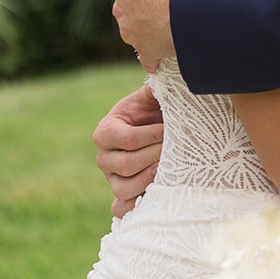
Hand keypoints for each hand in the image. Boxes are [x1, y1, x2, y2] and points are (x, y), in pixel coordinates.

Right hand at [93, 85, 163, 217]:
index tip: (171, 130)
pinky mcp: (121, 192)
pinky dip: (134, 207)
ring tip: (169, 172)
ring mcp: (111, 178)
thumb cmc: (157, 108)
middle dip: (153, 157)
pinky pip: (120, 208)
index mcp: (106, 130)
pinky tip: (153, 199)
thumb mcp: (153, 95)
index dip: (150, 136)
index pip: (125, 139)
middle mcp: (103, 156)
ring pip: (122, 188)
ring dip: (148, 182)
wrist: (158, 126)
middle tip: (175, 150)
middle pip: (124, 165)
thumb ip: (154, 87)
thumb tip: (162, 70)